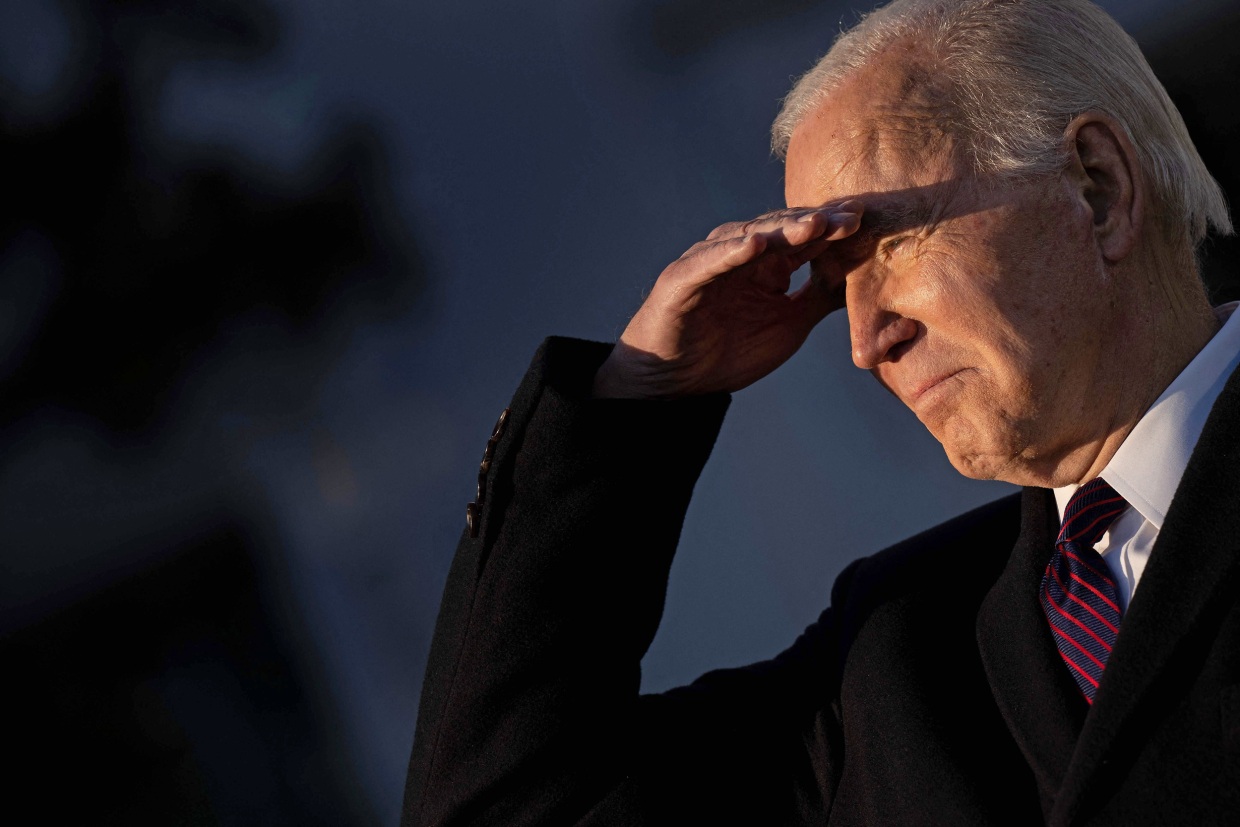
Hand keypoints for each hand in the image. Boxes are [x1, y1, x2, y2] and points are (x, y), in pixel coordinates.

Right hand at [593, 203, 861, 398]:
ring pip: (749, 238)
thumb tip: (867, 282)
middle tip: (850, 217)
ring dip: (781, 230)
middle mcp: (739, 254)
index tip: (865, 222)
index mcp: (766, 264)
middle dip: (817, 223)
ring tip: (813, 225)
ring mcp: (710, 262)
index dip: (833, 229)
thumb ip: (820, 299)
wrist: (674, 384)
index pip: (804, 238)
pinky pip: (708, 262)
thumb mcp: (789, 324)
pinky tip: (754, 244)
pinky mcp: (681, 279)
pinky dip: (729, 252)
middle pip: (782, 230)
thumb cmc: (728, 352)